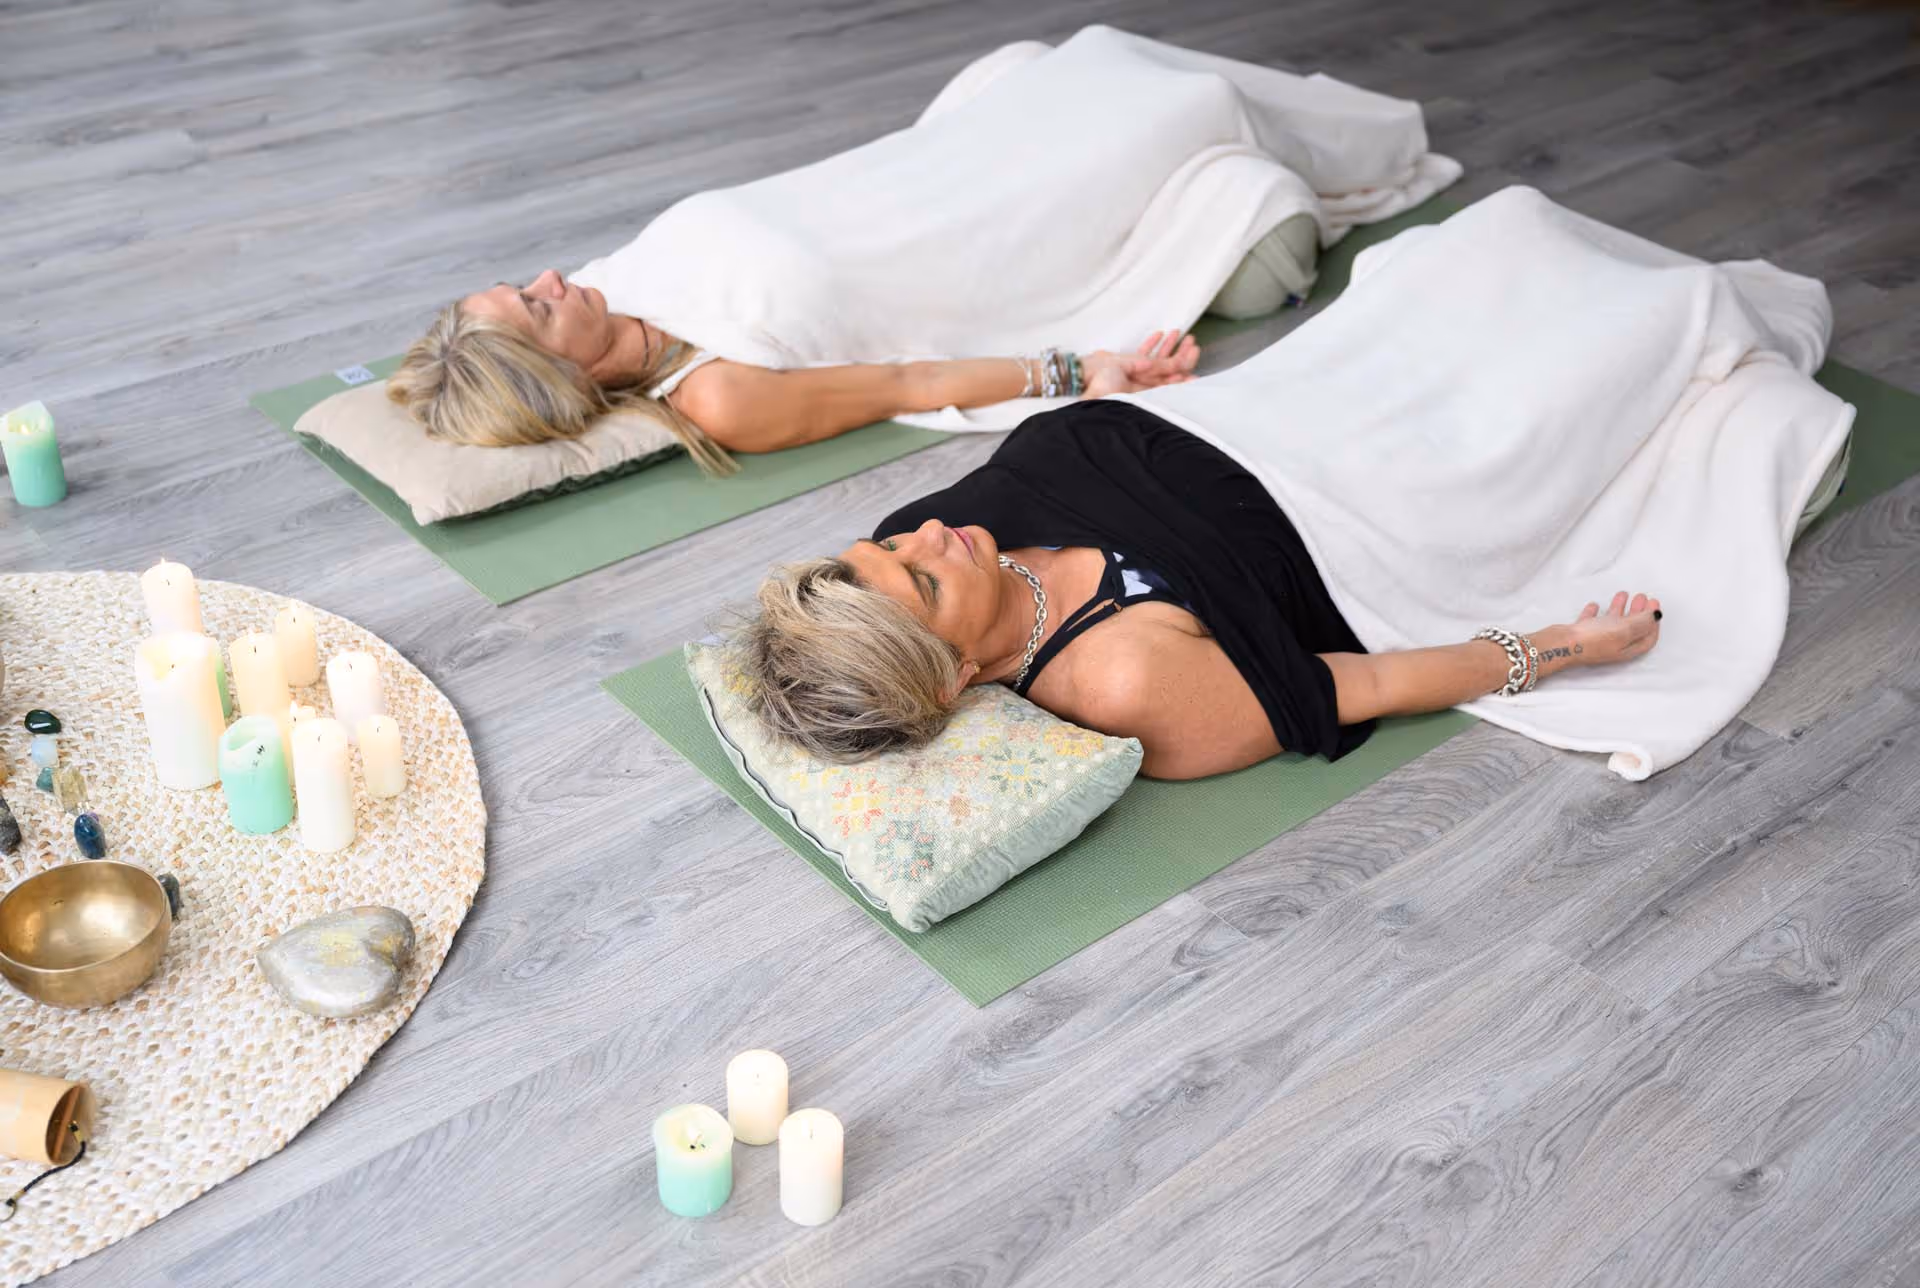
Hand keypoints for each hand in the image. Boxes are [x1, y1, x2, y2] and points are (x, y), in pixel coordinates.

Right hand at [1080, 330, 1200, 397]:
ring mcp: (1135, 374)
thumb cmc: (1099, 385)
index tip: (1195, 362)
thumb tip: (1167, 369)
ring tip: (1178, 333)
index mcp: (1144, 392)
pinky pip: (1142, 353)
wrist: (1081, 376)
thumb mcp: (1123, 384)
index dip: (1183, 373)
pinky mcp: (1126, 365)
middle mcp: (1143, 383)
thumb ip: (1144, 373)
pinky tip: (1159, 334)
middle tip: (1192, 343)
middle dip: (1181, 355)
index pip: (1169, 382)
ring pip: (1157, 358)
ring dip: (1168, 345)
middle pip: (1168, 369)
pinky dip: (1150, 344)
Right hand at [1539, 591, 1661, 673]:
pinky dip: (1595, 613)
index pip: (1647, 637)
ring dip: (1620, 609)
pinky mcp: (1580, 634)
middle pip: (1631, 629)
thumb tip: (1655, 616)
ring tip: (1622, 595)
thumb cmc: (1593, 640)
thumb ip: (1642, 621)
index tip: (1653, 604)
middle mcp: (1613, 646)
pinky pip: (1591, 622)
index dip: (1653, 622)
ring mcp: (1596, 640)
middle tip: (1642, 597)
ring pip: (1612, 623)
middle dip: (1639, 613)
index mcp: (1627, 649)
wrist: (1561, 645)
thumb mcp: (1624, 629)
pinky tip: (1595, 605)